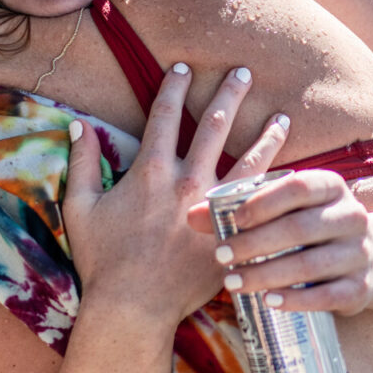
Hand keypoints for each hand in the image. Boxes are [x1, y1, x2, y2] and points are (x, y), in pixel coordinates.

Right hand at [64, 62, 289, 328]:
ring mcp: (214, 209)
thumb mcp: (80, 207)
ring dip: (267, 136)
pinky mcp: (231, 235)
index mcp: (150, 171)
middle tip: (244, 71)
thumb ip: (81, 163)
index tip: (184, 66)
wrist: (133, 306)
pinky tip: (295, 177)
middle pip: (214, 126)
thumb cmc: (102, 260)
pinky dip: (278, 188)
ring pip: (250, 161)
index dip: (174, 86)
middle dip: (229, 94)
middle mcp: (188, 182)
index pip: (165, 115)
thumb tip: (77, 126)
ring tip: (284, 117)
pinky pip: (262, 206)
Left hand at [195, 169, 372, 315]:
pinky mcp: (361, 287)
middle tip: (220, 257)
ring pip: (310, 265)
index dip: (265, 202)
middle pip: (300, 228)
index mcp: (331, 187)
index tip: (234, 220)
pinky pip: (329, 296)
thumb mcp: (283, 212)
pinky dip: (297, 300)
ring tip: (233, 283)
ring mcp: (360, 253)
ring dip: (267, 275)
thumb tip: (190, 217)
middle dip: (255, 244)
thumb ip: (239, 211)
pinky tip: (269, 302)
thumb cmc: (308, 229)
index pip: (299, 187)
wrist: (364, 257)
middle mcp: (352, 216)